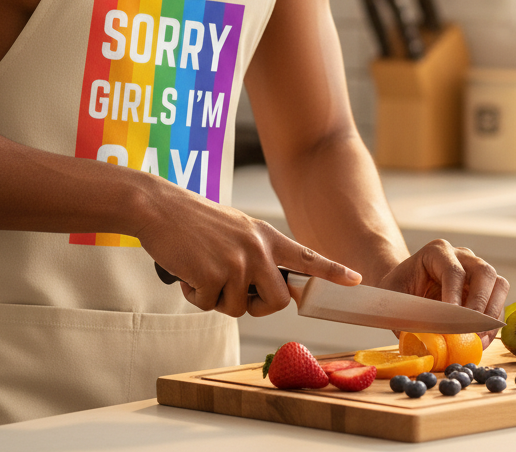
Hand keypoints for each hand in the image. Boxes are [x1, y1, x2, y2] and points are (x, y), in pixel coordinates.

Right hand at [137, 185, 360, 318]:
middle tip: (232, 291)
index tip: (356, 281)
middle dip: (256, 306)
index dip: (332, 272)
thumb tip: (267, 287)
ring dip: (216, 298)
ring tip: (201, 267)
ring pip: (238, 308)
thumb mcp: (235, 228)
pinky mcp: (214, 275)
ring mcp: (237, 262)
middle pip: (278, 301)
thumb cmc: (193, 221)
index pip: (306, 256)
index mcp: (265, 235)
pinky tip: (187, 270)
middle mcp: (257, 249)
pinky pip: (209, 305)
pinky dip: (195, 295)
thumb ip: (256, 252)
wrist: (159, 207)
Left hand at [376, 239, 509, 347]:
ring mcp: (475, 270)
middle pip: (483, 271)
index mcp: (436, 252)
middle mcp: (461, 256)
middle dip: (480, 303)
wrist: (404, 287)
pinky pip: (498, 302)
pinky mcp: (484, 288)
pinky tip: (481, 340)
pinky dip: (492, 323)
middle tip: (472, 330)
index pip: (452, 269)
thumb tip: (428, 344)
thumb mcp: (394, 300)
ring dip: (492, 313)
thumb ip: (409, 319)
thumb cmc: (397, 291)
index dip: (455, 294)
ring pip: (498, 284)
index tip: (453, 317)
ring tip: (479, 338)